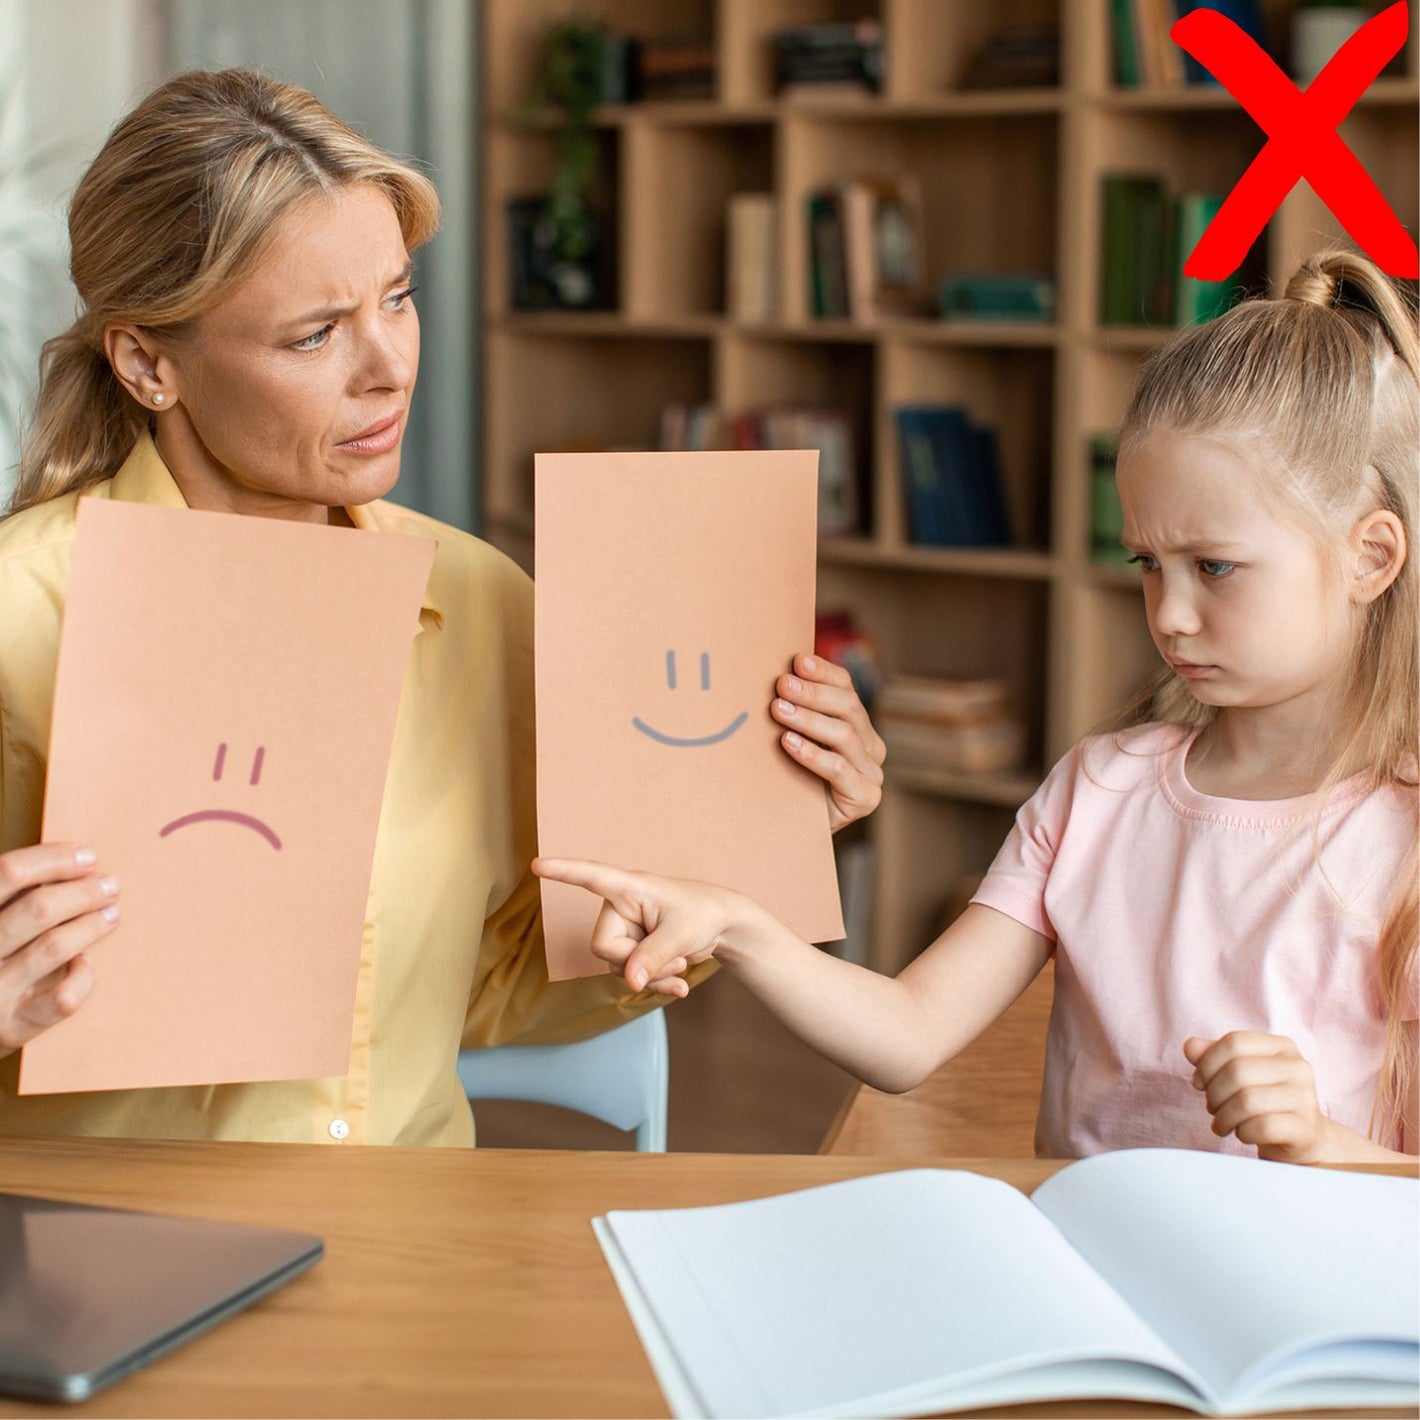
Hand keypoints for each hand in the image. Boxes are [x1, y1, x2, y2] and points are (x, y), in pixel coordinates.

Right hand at [0, 843, 120, 1056]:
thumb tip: (72, 863)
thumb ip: (14, 898)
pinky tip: (85, 963)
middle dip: (83, 892)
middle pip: (38, 909)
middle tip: (111, 885)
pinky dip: (81, 976)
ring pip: (53, 947)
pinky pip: (62, 998)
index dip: (53, 860)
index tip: (88, 856)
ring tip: (112, 913)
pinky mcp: (13, 1028)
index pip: (8, 873)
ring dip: (91, 925)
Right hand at [533, 857, 735, 995]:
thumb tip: (629, 982)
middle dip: (638, 962)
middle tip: (674, 958)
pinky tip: (679, 986)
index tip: (536, 865)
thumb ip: (654, 956)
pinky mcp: (632, 951)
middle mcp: (619, 908)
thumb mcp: (682, 934)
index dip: (563, 872)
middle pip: (604, 946)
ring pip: (617, 967)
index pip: (591, 877)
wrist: (722, 927)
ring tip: (680, 964)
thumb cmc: (703, 913)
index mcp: (629, 888)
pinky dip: (654, 984)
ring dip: (651, 976)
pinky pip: (629, 977)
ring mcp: (624, 931)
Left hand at [771, 653, 884, 832]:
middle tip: (782, 685)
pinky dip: (813, 754)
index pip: (846, 688)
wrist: (788, 831)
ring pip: (844, 735)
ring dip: (809, 720)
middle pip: (848, 708)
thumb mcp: (791, 739)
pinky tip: (788, 743)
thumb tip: (773, 671)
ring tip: (779, 710)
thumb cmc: (788, 778)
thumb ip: (792, 709)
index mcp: (859, 725)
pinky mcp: (865, 798)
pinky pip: (839, 770)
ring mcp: (872, 773)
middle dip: (813, 693)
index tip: (796, 661)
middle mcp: (871, 747)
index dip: (824, 672)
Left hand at [1184, 1031, 1334, 1163]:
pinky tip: (1243, 1134)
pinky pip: (1261, 1127)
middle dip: (1214, 1093)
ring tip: (1222, 1124)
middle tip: (1212, 1108)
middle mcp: (1298, 1067)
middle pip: (1238, 1071)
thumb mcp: (1238, 1074)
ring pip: (1247, 1101)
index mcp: (1281, 1047)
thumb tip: (1190, 1046)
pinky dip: (1243, 1133)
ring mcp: (1305, 1098)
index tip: (1199, 1082)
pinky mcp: (1305, 1128)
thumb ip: (1212, 1056)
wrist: (1302, 1139)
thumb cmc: (1263, 1102)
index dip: (1207, 1063)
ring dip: (1224, 1117)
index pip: (1234, 1042)